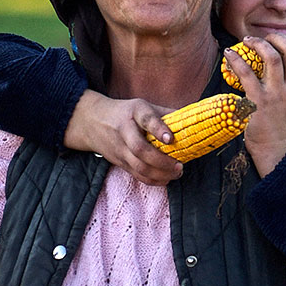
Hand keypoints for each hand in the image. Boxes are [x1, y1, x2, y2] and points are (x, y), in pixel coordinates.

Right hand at [64, 90, 182, 184]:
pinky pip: (136, 175)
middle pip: (140, 149)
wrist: (92, 121)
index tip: (171, 139)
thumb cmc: (126, 113)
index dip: (159, 129)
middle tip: (179, 165)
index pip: (146, 119)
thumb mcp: (142, 106)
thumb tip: (193, 120)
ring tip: (177, 173)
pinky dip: (152, 180)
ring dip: (160, 174)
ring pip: (138, 166)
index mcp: (134, 112)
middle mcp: (125, 130)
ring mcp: (120, 148)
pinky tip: (166, 179)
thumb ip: (165, 113)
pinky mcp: (119, 161)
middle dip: (162, 161)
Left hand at [224, 34, 285, 176]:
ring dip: (258, 43)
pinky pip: (246, 73)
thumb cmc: (283, 120)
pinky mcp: (258, 102)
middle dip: (277, 37)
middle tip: (264, 39)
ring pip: (272, 57)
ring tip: (247, 41)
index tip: (282, 41)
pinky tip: (229, 54)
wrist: (276, 148)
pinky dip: (236, 60)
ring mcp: (277, 95)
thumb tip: (282, 55)